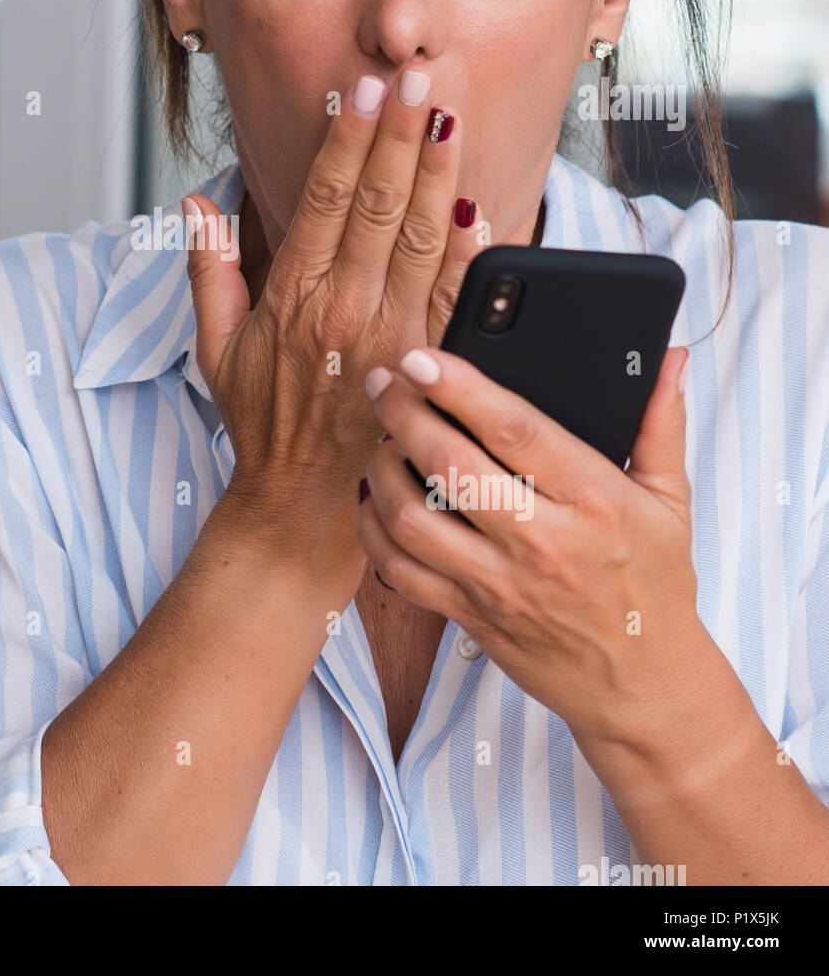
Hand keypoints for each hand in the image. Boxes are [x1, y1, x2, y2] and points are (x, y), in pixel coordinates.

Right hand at [184, 70, 481, 609]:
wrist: (303, 499)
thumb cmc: (260, 419)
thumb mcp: (214, 346)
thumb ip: (208, 270)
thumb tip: (195, 204)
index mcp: (293, 297)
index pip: (323, 201)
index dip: (345, 142)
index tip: (361, 93)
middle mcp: (344, 310)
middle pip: (377, 206)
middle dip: (399, 137)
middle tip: (417, 78)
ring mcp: (391, 337)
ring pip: (419, 240)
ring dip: (437, 175)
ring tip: (448, 117)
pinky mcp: (424, 361)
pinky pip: (451, 298)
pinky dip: (466, 252)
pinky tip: (478, 206)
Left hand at [357, 343, 702, 750]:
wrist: (645, 688)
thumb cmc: (654, 586)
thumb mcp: (670, 501)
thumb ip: (659, 423)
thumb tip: (667, 359)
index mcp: (594, 501)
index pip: (515, 430)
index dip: (459, 388)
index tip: (421, 357)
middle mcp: (542, 542)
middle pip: (449, 466)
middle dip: (403, 414)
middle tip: (385, 382)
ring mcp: (500, 584)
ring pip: (411, 517)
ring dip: (380, 470)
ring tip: (382, 440)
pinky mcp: (469, 615)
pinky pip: (399, 570)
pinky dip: (373, 529)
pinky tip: (376, 499)